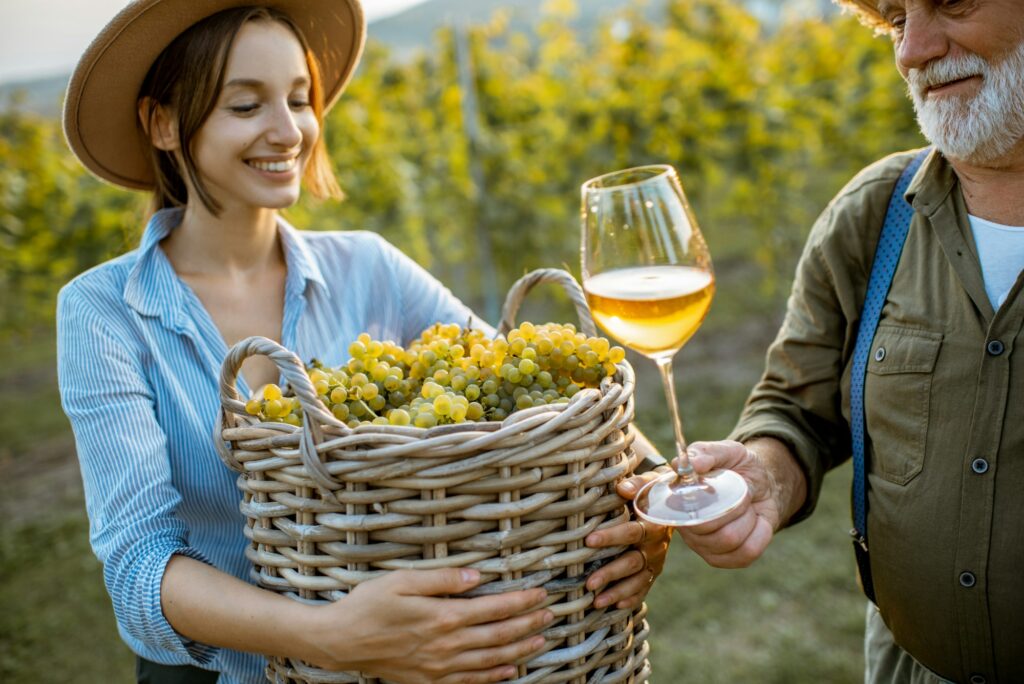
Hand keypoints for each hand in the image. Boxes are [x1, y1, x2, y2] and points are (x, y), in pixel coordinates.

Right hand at [305, 568, 552, 682]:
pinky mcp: (431, 681)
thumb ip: (442, 578)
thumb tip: (477, 576)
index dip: (521, 601)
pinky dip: (495, 676)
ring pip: (491, 660)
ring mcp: (440, 668)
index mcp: (442, 616)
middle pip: (499, 635)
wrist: (340, 642)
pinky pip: (472, 681)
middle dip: (529, 624)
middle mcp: (446, 645)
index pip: (494, 608)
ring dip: (520, 650)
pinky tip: (511, 670)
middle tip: (551, 614)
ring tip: (541, 639)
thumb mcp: (402, 580)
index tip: (540, 593)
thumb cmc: (368, 605)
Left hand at [583, 468, 672, 609]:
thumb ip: (637, 485)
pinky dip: (631, 599)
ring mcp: (655, 562)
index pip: (632, 532)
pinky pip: (643, 588)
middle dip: (611, 573)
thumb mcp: (649, 484)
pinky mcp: (653, 572)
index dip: (612, 537)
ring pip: (637, 580)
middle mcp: (657, 546)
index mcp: (654, 524)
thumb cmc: (653, 492)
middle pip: (633, 562)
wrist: (674, 504)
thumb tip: (621, 488)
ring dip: (617, 591)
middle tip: (589, 582)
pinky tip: (615, 606)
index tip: (589, 541)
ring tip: (596, 602)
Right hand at [673, 439, 799, 568]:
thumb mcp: (726, 451)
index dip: (699, 504)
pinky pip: (748, 552)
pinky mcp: (726, 560)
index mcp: (677, 500)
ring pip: (730, 540)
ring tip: (748, 508)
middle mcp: (686, 527)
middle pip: (708, 528)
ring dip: (748, 519)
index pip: (680, 511)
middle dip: (734, 506)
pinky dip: (760, 533)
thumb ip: (706, 452)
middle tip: (742, 494)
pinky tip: (757, 523)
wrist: (764, 484)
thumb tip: (689, 464)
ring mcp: (705, 547)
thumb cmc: (739, 467)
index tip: (718, 489)